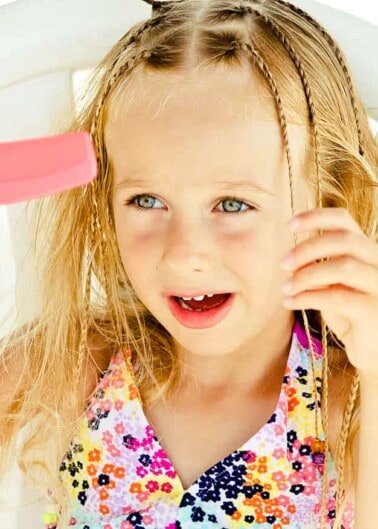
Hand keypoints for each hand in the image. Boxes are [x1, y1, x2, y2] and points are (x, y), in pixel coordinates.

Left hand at [281, 207, 377, 379]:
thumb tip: (292, 257)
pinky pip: (338, 297)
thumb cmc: (351, 317)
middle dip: (308, 248)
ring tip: (285, 288)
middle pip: (344, 240)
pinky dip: (308, 297)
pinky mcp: (374, 310)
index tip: (289, 223)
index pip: (345, 221)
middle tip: (283, 263)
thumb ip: (319, 269)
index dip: (317, 217)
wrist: (373, 352)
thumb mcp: (333, 288)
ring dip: (306, 275)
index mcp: (367, 251)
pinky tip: (290, 302)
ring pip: (343, 267)